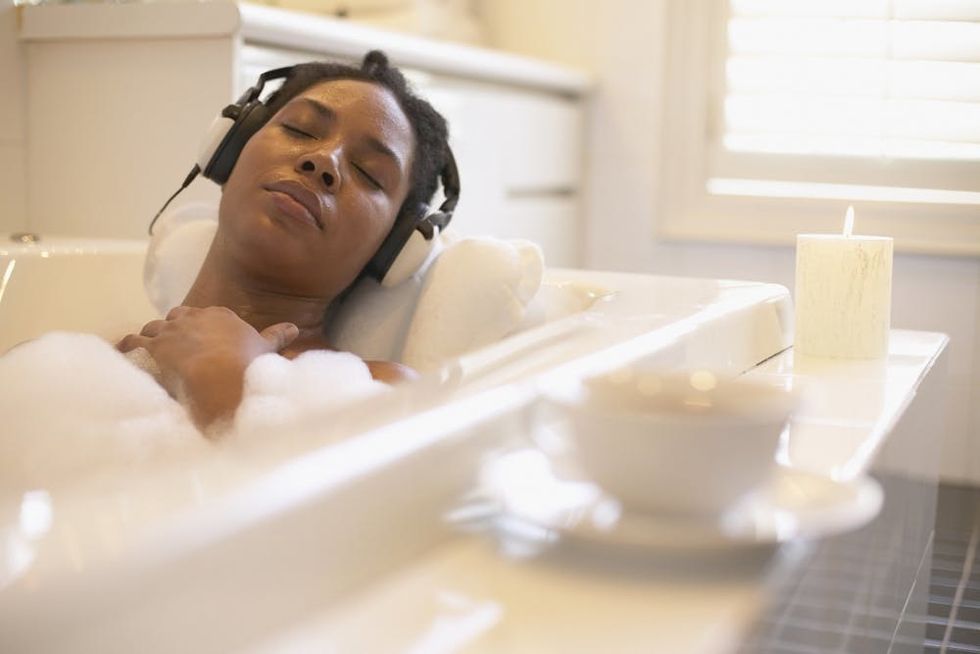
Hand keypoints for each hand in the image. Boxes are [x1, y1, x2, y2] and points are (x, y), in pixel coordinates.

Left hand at [118, 306, 297, 430]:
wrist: (222, 380)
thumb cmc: (247, 365)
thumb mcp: (267, 350)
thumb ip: (278, 336)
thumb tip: (294, 328)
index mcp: (220, 315)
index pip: (203, 315)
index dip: (199, 327)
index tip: (200, 340)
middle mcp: (192, 317)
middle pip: (176, 317)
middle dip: (173, 330)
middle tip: (174, 347)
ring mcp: (169, 331)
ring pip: (152, 328)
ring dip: (149, 339)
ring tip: (147, 352)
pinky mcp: (150, 348)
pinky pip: (132, 342)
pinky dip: (126, 347)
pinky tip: (123, 353)